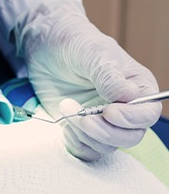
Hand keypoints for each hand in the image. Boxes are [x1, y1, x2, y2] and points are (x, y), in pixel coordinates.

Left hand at [15, 0, 161, 160]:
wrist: (46, 46)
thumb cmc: (74, 43)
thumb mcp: (92, 53)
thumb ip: (108, 76)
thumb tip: (128, 96)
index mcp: (137, 87)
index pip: (147, 114)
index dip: (131, 118)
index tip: (109, 111)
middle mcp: (124, 108)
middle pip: (130, 136)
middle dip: (105, 132)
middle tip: (83, 119)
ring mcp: (102, 120)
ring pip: (107, 146)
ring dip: (86, 135)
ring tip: (67, 108)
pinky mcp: (82, 129)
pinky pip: (87, 150)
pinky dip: (76, 143)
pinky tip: (65, 126)